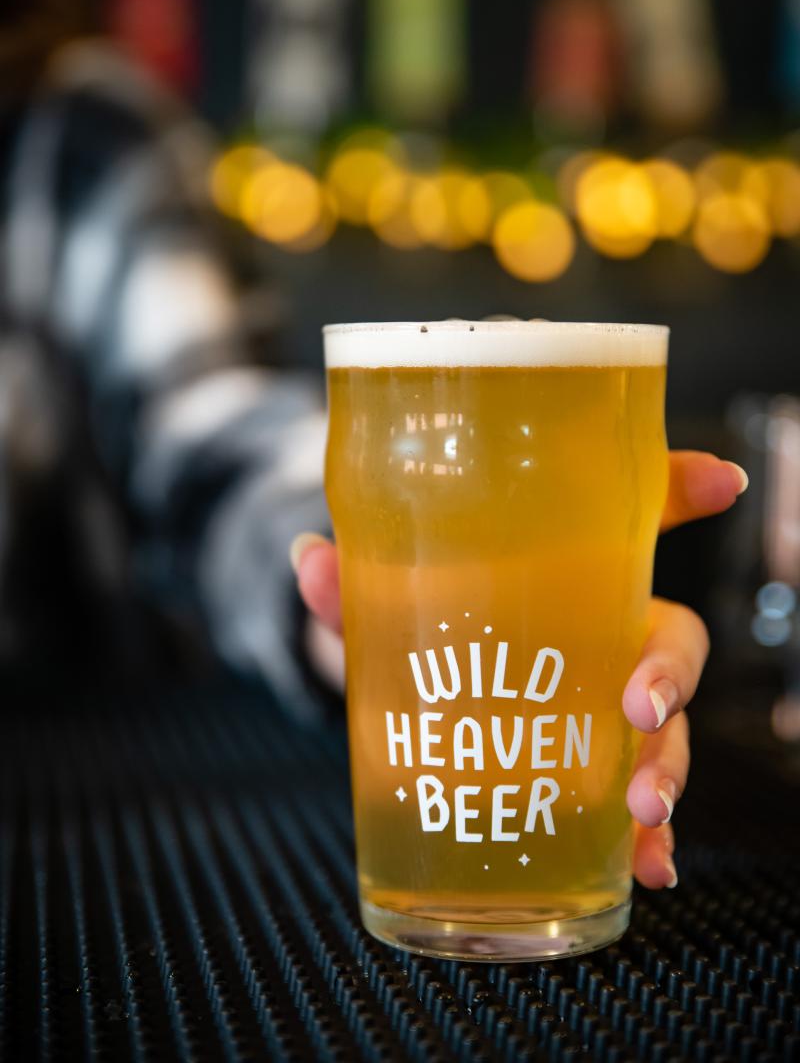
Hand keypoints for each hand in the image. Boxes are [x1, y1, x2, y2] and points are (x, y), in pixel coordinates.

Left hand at [291, 451, 747, 889]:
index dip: (682, 489)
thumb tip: (309, 556)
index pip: (630, 515)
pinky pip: (634, 799)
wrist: (399, 698)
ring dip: (666, 765)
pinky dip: (647, 838)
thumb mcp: (378, 602)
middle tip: (641, 706)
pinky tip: (647, 866)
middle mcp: (600, 630)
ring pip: (665, 726)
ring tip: (645, 808)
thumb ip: (349, 585)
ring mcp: (599, 703)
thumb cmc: (412, 625)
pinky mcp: (587, 769)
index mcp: (564, 568)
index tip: (721, 480)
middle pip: (667, 637)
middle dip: (668, 672)